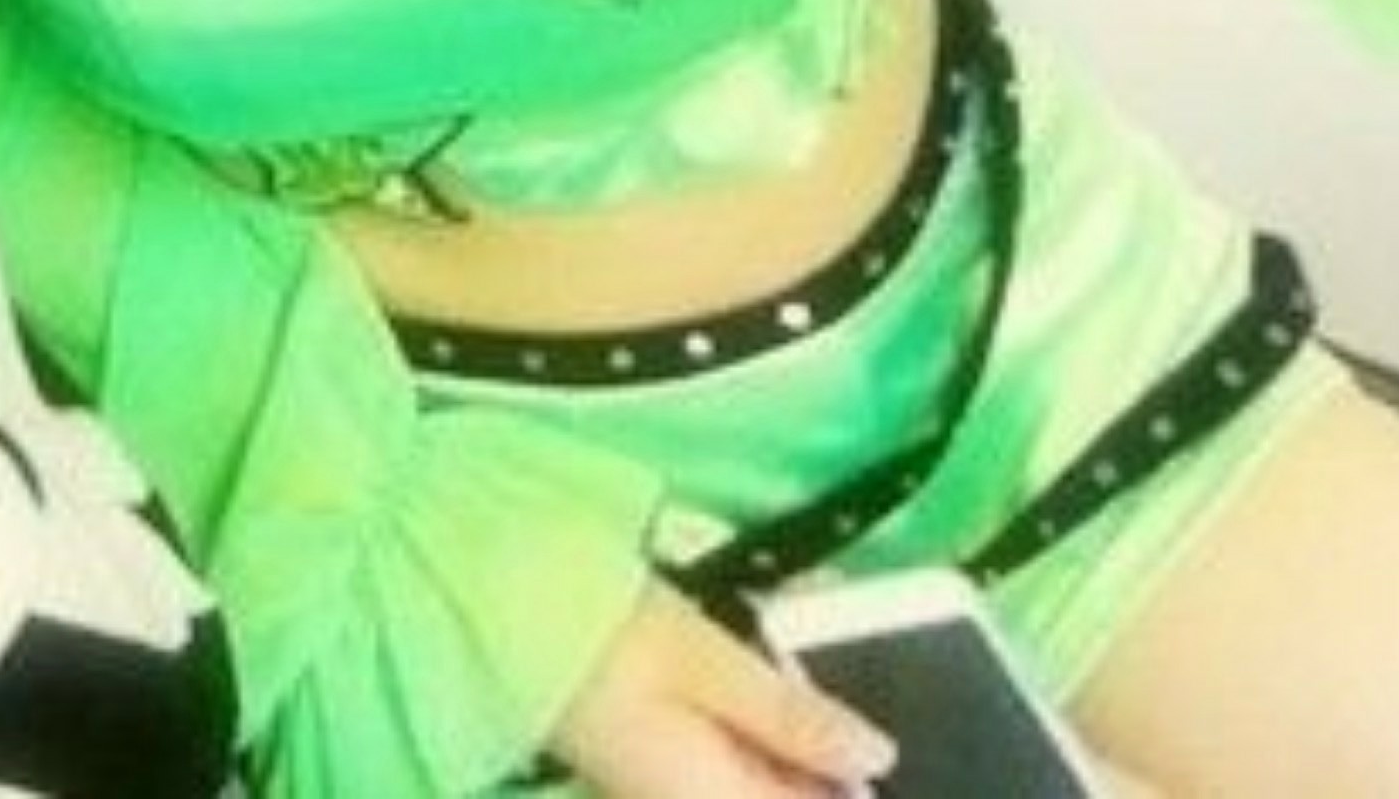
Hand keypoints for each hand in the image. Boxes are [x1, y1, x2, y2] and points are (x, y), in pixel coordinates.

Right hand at [551, 583, 896, 798]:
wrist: (499, 617)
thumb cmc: (606, 638)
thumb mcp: (707, 663)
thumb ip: (793, 717)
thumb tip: (879, 756)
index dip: (859, 779)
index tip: (899, 733)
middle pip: (793, 791)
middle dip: (835, 748)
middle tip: (866, 673)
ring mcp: (678, 782)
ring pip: (769, 770)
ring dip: (802, 721)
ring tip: (829, 644)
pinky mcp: (663, 752)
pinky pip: (740, 747)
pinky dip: (767, 709)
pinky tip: (780, 653)